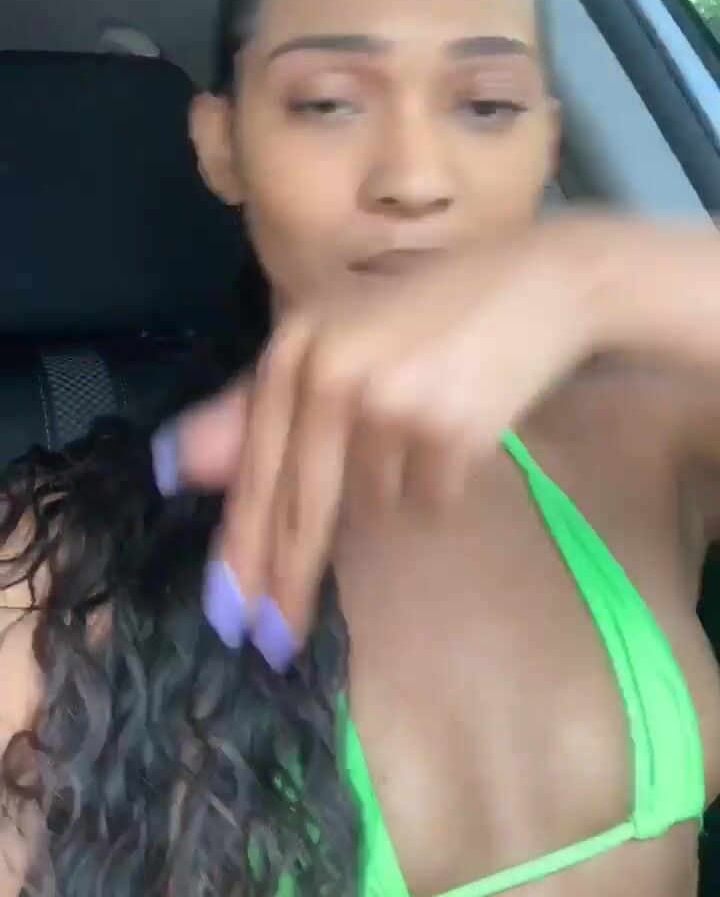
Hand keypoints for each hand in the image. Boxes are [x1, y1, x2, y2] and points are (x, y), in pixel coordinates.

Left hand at [153, 216, 607, 667]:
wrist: (540, 285)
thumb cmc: (431, 313)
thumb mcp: (336, 341)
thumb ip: (257, 404)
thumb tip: (178, 466)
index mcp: (294, 346)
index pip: (257, 463)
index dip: (242, 542)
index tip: (228, 610)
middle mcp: (330, 373)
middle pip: (300, 505)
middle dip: (286, 580)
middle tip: (274, 644)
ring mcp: (390, 403)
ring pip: (372, 507)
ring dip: (391, 493)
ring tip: (422, 427)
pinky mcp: (447, 432)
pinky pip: (426, 502)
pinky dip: (438, 486)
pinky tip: (458, 431)